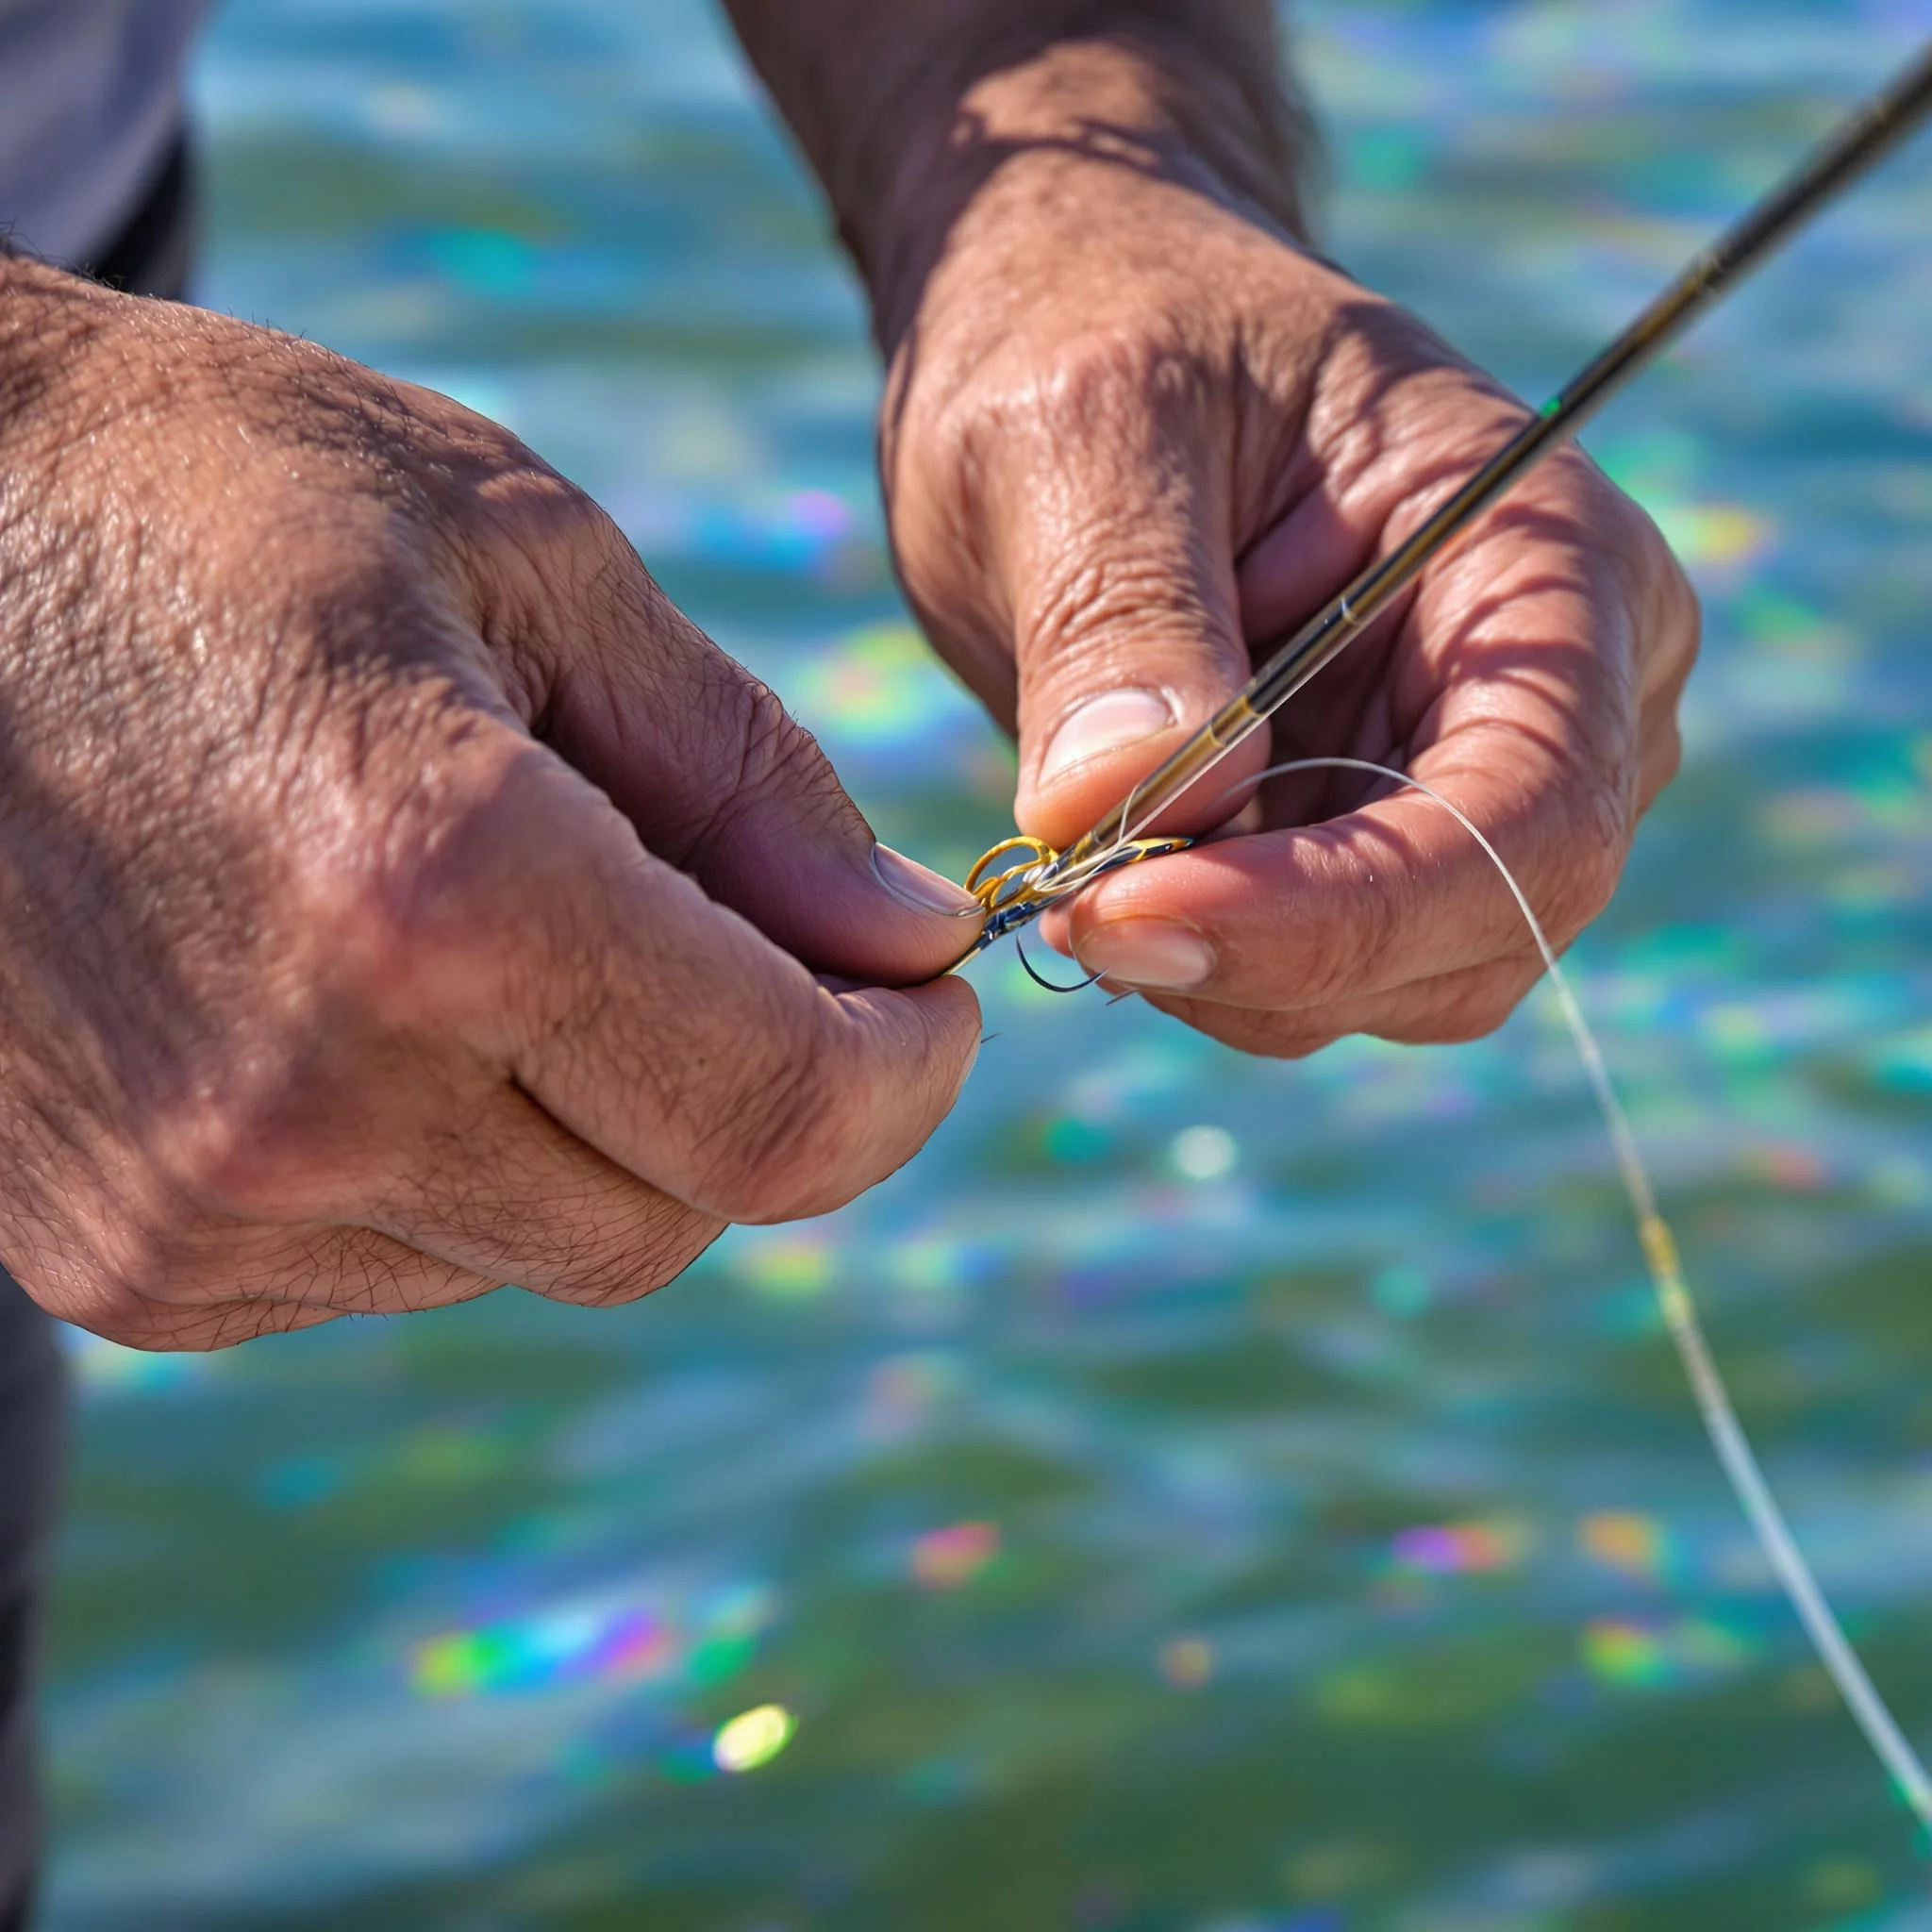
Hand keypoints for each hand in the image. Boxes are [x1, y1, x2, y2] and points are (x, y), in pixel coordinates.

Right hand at [0, 257, 981, 1347]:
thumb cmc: (203, 494)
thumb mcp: (524, 553)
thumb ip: (743, 778)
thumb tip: (909, 944)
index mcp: (437, 898)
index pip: (779, 1116)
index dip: (900, 1078)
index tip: (924, 1003)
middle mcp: (306, 1102)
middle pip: (678, 1211)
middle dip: (756, 1089)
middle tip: (731, 936)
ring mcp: (190, 1210)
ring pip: (543, 1243)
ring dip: (597, 1119)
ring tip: (497, 923)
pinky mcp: (119, 1264)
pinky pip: (398, 1257)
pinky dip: (453, 1152)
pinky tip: (369, 994)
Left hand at [879, 78, 1696, 1056]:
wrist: (1077, 331)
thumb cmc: (1102, 325)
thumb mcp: (1086, 430)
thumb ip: (1119, 617)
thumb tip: (1123, 810)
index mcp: (1546, 558)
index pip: (1527, 809)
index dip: (1346, 907)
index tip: (1130, 920)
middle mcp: (1553, 694)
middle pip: (1478, 930)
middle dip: (1269, 956)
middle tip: (1069, 909)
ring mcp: (1468, 781)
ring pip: (1390, 982)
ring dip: (1220, 969)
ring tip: (1077, 865)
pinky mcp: (1367, 840)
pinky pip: (1307, 972)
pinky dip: (1196, 958)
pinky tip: (1101, 874)